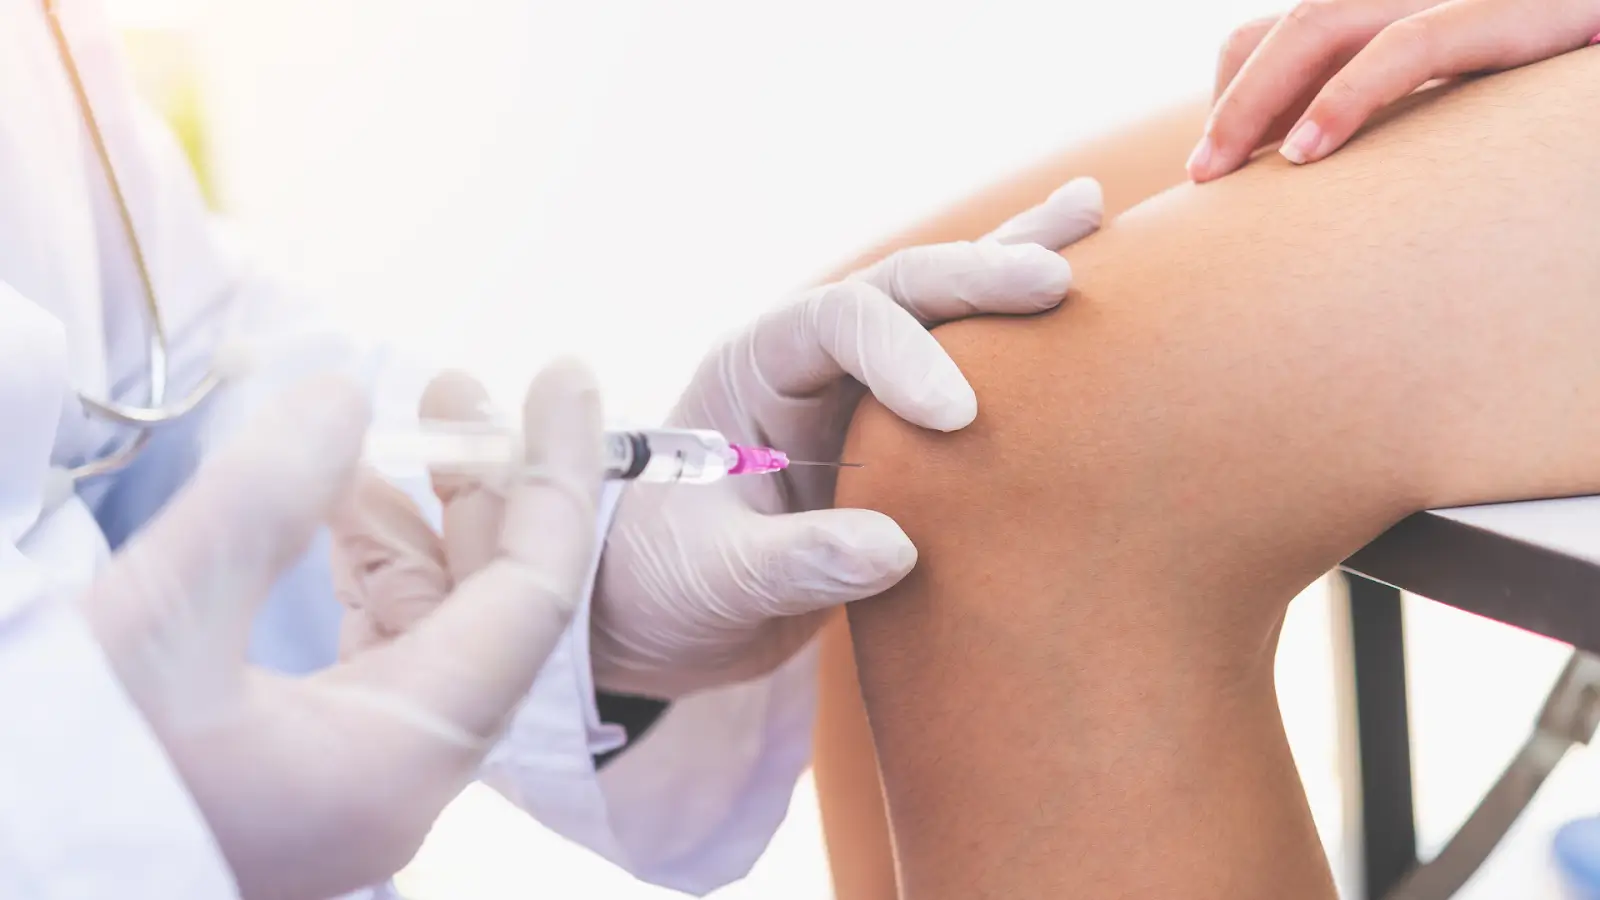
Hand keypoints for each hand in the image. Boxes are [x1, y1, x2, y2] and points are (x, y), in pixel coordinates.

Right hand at [82, 361, 603, 899]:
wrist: (11, 866)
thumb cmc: (70, 774)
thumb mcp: (159, 622)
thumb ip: (263, 499)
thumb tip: (344, 398)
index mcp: (408, 758)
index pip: (534, 597)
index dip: (558, 477)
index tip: (565, 379)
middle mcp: (407, 775)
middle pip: (489, 608)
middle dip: (481, 486)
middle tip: (458, 386)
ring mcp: (360, 774)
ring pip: (426, 627)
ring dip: (410, 523)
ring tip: (377, 431)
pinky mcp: (310, 766)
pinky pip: (372, 653)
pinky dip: (361, 571)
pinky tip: (327, 504)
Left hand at [593, 177, 1104, 697]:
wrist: (669, 616)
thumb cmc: (667, 588)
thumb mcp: (710, 582)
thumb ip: (791, 564)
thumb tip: (896, 553)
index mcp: (752, 369)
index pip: (837, 323)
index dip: (902, 355)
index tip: (958, 417)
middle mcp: (809, 360)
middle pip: (900, 290)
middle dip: (976, 278)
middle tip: (1055, 282)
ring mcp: (858, 390)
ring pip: (941, 308)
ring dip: (1012, 264)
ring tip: (1093, 212)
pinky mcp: (898, 432)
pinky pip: (965, 366)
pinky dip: (1019, 331)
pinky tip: (1083, 276)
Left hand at [1188, 0, 1599, 181]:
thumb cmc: (1572, 97)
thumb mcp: (1476, 107)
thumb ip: (1409, 119)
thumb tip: (1324, 178)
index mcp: (1418, 6)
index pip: (1293, 25)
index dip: (1244, 87)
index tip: (1218, 166)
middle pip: (1293, 22)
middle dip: (1233, 101)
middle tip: (1200, 180)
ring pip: (1326, 19)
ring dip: (1258, 99)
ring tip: (1223, 173)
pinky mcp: (1530, 12)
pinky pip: (1420, 40)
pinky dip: (1352, 92)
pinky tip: (1309, 152)